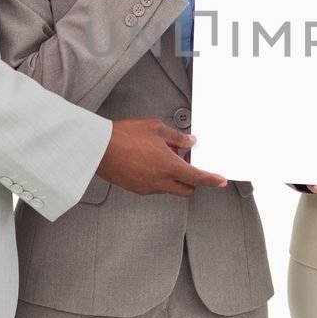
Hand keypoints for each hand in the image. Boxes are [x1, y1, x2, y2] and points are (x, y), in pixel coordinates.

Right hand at [97, 117, 226, 196]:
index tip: (220, 180)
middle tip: (188, 161)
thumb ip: (176, 137)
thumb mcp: (156, 128)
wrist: (97, 148)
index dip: (211, 179)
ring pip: (170, 187)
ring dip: (174, 177)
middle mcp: (159, 181)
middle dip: (194, 180)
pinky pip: (155, 186)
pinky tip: (151, 162)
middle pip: (186, 189)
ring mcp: (146, 187)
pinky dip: (160, 177)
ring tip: (165, 156)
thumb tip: (188, 141)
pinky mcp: (135, 188)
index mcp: (168, 166)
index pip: (197, 177)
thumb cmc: (123, 136)